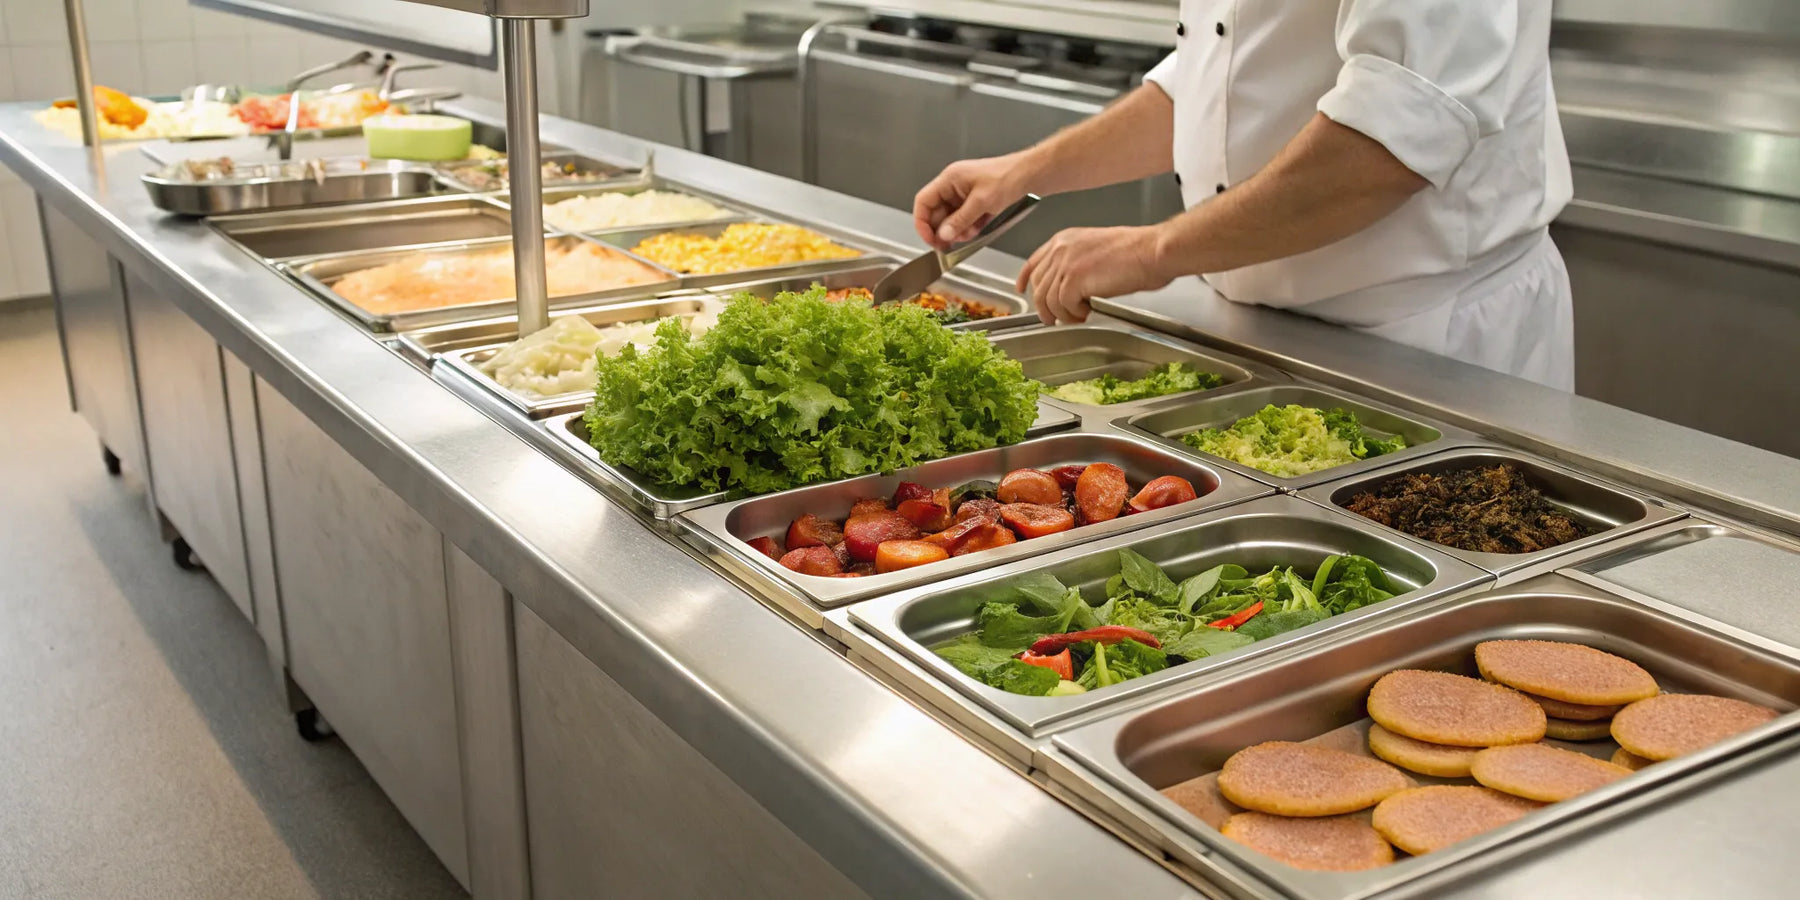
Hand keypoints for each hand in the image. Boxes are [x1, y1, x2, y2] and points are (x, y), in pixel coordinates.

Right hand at [913, 153, 1033, 250]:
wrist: (1030, 174)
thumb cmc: (1008, 178)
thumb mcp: (981, 202)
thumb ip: (960, 220)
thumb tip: (943, 235)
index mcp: (949, 179)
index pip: (923, 201)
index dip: (922, 222)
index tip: (930, 240)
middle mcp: (954, 186)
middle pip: (937, 213)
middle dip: (944, 230)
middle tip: (949, 245)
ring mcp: (965, 194)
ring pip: (952, 219)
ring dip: (959, 230)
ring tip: (972, 232)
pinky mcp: (976, 201)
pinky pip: (965, 219)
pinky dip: (970, 227)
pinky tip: (980, 227)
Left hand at [1017, 226, 1173, 324]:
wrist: (1151, 251)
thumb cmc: (1136, 252)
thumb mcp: (1096, 250)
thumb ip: (1077, 264)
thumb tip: (1069, 287)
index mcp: (1064, 239)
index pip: (1033, 261)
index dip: (1025, 279)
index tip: (1022, 290)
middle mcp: (1060, 249)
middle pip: (1038, 286)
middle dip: (1045, 307)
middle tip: (1057, 319)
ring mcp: (1065, 264)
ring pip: (1048, 300)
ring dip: (1063, 314)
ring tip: (1079, 317)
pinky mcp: (1074, 280)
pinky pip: (1063, 306)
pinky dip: (1075, 315)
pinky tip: (1089, 311)